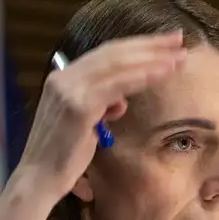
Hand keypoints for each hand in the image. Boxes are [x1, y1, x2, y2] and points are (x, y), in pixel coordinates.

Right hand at [16, 30, 187, 195]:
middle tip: (178, 39)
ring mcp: (70, 90)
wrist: (38, 180)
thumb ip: (101, 106)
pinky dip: (143, 77)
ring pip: (119, 65)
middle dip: (150, 45)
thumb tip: (121, 100)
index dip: (136, 46)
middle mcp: (64, 77)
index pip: (105, 54)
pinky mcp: (79, 106)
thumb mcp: (84, 124)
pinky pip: (118, 85)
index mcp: (63, 78)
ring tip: (180, 57)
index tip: (164, 43)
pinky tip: (164, 73)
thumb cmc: (62, 157)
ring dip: (153, 59)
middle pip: (114, 52)